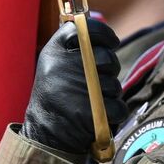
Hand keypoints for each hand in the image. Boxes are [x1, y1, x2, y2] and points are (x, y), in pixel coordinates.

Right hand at [20, 18, 127, 155]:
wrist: (45, 134)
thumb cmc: (55, 95)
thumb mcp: (54, 64)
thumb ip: (75, 47)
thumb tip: (102, 30)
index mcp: (54, 51)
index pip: (84, 28)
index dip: (104, 34)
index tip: (112, 42)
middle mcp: (62, 66)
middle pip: (106, 58)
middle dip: (111, 69)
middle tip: (100, 79)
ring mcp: (75, 89)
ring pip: (114, 85)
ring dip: (110, 94)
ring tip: (93, 101)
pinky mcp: (88, 112)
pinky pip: (118, 107)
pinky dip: (114, 113)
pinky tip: (100, 116)